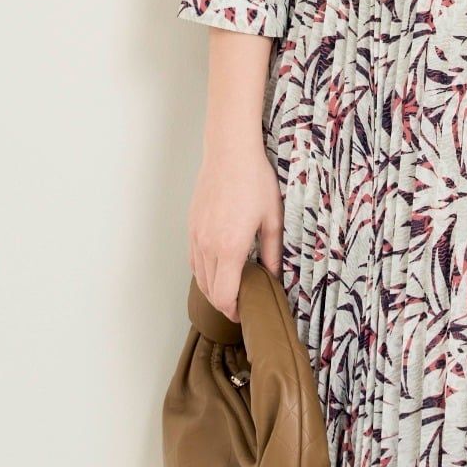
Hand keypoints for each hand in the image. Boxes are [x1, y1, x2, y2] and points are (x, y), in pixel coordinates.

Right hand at [188, 138, 283, 321]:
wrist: (230, 152)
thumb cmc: (254, 180)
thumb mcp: (273, 218)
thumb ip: (273, 252)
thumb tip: (274, 276)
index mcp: (229, 248)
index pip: (224, 296)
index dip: (234, 311)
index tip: (246, 313)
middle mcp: (207, 246)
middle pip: (209, 291)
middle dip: (225, 303)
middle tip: (243, 303)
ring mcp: (196, 236)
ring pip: (199, 277)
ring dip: (213, 289)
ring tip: (233, 287)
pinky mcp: (192, 226)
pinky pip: (194, 259)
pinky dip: (204, 271)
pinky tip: (219, 266)